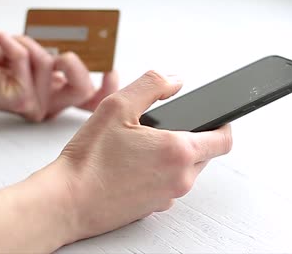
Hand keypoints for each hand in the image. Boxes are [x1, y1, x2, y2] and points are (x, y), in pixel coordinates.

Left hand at [0, 28, 117, 120]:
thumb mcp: (33, 58)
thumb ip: (56, 61)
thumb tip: (80, 52)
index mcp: (55, 98)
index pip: (90, 101)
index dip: (107, 87)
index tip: (110, 69)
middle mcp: (49, 106)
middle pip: (84, 89)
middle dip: (73, 64)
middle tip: (57, 55)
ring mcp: (37, 106)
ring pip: (50, 64)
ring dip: (26, 43)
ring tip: (5, 44)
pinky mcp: (21, 99)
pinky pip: (26, 57)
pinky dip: (7, 39)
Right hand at [36, 71, 232, 244]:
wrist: (67, 201)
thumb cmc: (89, 158)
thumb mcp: (117, 106)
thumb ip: (152, 85)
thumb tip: (175, 80)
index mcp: (178, 152)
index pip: (224, 140)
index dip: (223, 125)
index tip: (216, 119)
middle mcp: (179, 179)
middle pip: (206, 156)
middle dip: (195, 139)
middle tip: (166, 129)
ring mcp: (167, 198)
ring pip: (187, 173)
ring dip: (176, 158)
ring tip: (144, 147)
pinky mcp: (152, 210)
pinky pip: (168, 188)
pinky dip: (160, 175)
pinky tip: (133, 167)